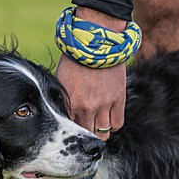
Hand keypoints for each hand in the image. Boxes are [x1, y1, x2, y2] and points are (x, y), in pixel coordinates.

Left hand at [55, 7, 127, 140]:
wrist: (96, 41)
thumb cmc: (75, 58)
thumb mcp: (60, 80)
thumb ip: (61, 100)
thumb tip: (60, 116)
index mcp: (69, 103)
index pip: (70, 131)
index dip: (71, 133)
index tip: (72, 132)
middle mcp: (86, 107)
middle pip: (88, 136)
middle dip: (87, 137)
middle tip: (87, 132)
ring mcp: (104, 105)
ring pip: (103, 134)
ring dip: (100, 132)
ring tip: (98, 126)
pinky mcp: (119, 100)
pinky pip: (117, 124)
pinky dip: (113, 125)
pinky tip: (109, 118)